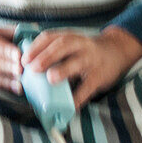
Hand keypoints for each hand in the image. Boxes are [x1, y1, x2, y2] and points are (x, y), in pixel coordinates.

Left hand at [21, 27, 141, 109]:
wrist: (117, 51)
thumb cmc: (85, 51)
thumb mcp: (70, 45)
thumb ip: (52, 52)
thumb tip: (26, 70)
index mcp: (69, 37)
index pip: (50, 37)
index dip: (36, 47)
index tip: (24, 59)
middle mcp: (81, 45)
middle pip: (63, 46)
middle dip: (47, 56)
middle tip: (33, 68)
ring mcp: (92, 59)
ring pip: (77, 62)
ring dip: (63, 70)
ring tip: (51, 78)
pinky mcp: (100, 76)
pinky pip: (88, 87)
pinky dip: (78, 97)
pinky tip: (69, 105)